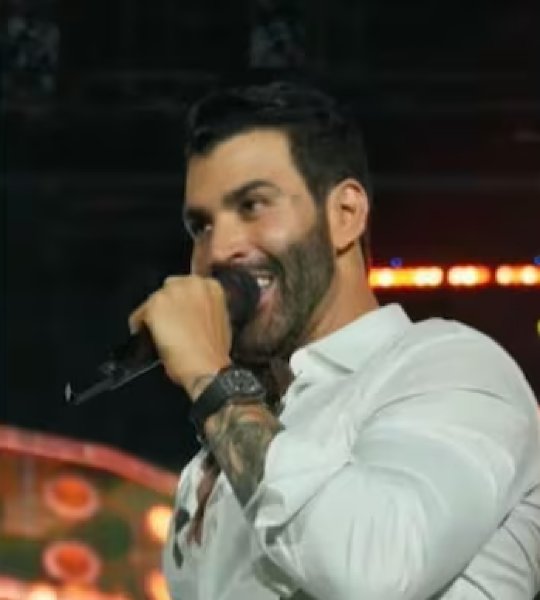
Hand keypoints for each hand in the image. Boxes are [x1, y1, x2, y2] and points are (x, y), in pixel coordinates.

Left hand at [128, 275, 231, 396]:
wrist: (207, 367)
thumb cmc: (215, 351)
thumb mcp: (219, 321)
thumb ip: (204, 309)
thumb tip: (190, 313)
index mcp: (212, 287)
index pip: (189, 286)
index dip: (183, 302)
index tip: (179, 312)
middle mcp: (193, 283)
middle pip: (171, 288)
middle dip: (169, 304)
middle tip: (169, 322)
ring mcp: (173, 292)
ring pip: (155, 299)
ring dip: (155, 313)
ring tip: (157, 330)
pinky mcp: (156, 305)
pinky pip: (140, 312)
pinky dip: (139, 323)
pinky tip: (142, 333)